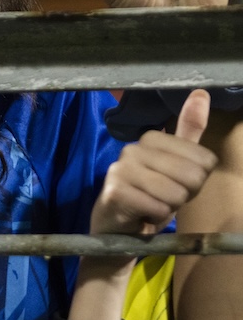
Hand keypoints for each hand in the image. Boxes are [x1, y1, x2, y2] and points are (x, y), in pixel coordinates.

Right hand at [91, 89, 216, 236]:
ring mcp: (120, 169)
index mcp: (150, 138)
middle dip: (185, 194)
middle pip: (192, 176)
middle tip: (164, 197)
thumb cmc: (149, 194)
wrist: (116, 226)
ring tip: (152, 205)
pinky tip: (142, 214)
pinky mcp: (115, 192)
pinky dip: (155, 216)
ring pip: (175, 193)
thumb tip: (202, 93)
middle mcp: (132, 148)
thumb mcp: (175, 164)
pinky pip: (158, 206)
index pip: (204, 160)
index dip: (198, 180)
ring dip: (169, 207)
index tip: (176, 184)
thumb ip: (189, 130)